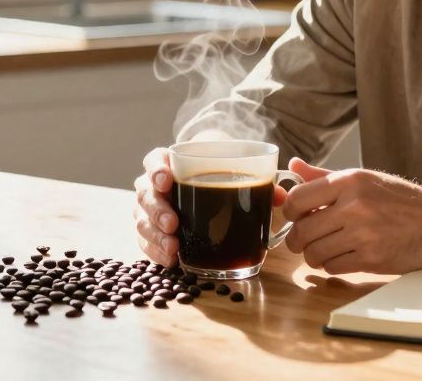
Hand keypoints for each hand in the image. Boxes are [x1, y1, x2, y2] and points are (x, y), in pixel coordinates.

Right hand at [133, 144, 294, 266]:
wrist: (205, 186)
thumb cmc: (216, 176)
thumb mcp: (231, 171)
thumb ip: (254, 182)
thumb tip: (279, 195)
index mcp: (169, 164)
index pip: (154, 160)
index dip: (156, 169)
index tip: (167, 179)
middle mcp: (154, 186)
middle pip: (145, 194)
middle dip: (157, 209)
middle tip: (173, 222)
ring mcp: (150, 210)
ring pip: (142, 220)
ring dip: (155, 235)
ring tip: (173, 247)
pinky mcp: (151, 231)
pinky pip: (145, 242)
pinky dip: (155, 251)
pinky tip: (170, 260)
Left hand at [282, 158, 421, 274]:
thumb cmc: (399, 198)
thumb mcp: (364, 178)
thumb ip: (324, 176)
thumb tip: (293, 167)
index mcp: (350, 181)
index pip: (298, 199)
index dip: (288, 212)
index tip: (294, 217)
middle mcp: (354, 206)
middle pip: (302, 231)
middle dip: (296, 240)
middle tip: (302, 240)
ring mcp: (364, 234)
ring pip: (314, 253)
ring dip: (313, 255)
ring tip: (323, 249)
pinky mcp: (373, 259)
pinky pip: (334, 267)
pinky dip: (331, 265)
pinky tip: (341, 256)